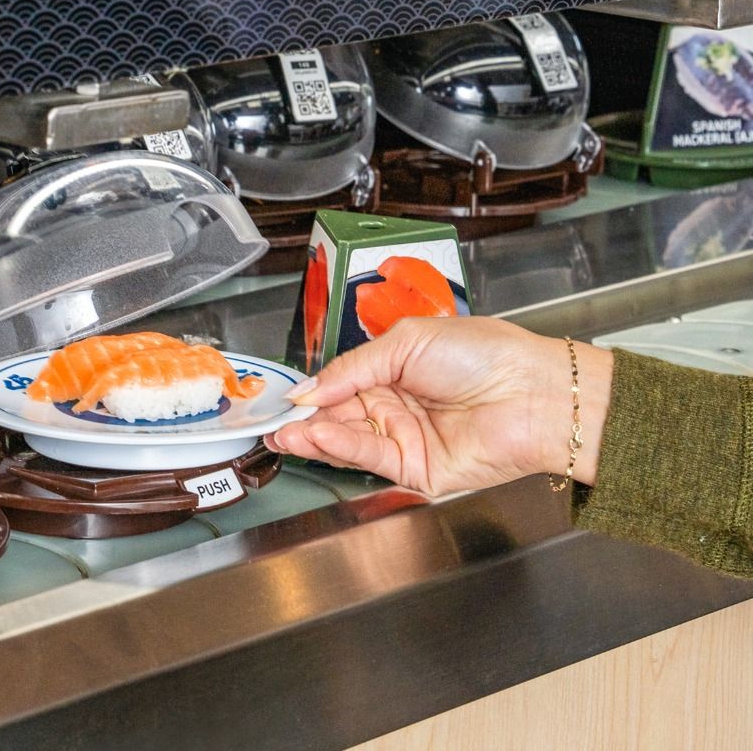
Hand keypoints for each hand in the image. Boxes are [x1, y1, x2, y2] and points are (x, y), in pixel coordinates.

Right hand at [265, 316, 610, 496]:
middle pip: (337, 417)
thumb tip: (309, 388)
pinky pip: (371, 459)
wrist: (535, 393)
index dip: (311, 392)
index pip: (339, 385)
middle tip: (274, 422)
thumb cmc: (487, 355)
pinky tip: (319, 436)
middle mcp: (396, 407)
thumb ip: (353, 368)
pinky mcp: (416, 469)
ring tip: (286, 432)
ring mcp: (405, 439)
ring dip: (315, 437)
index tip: (283, 397)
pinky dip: (342, 449)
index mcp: (393, 371)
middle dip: (304, 420)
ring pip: (348, 441)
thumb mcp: (408, 341)